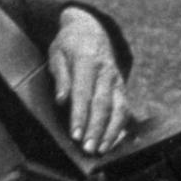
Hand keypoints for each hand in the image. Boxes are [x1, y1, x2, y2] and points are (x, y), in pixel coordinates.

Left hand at [48, 8, 128, 156]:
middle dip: (95, 128)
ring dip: (110, 132)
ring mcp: (116, 80)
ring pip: (118, 108)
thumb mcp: (57, 54)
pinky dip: (119, 128)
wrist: (91, 30)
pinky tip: (111, 143)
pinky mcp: (121, 87)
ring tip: (100, 150)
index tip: (75, 134)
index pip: (83, 92)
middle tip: (87, 148)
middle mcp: (106, 71)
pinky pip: (124, 109)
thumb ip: (61, 77)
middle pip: (102, 104)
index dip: (79, 115)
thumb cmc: (68, 45)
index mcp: (87, 60)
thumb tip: (61, 100)